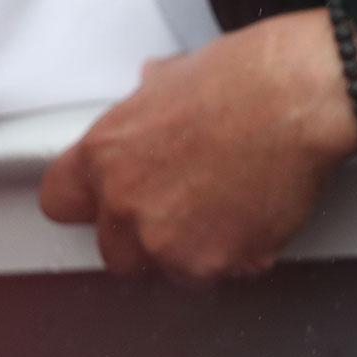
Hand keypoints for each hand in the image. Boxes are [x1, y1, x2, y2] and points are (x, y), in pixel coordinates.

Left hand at [40, 9, 356, 281]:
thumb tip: (152, 102)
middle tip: (183, 215)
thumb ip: (145, 113)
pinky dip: (241, 257)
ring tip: (230, 213)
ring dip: (197, 253)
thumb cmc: (243, 84)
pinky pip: (223, 275)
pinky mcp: (216, 266)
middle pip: (117, 255)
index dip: (93, 209)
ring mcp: (168, 243)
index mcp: (102, 157)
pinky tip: (257, 218)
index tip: (110, 208)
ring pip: (172, 271)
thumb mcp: (169, 82)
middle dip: (147, 243)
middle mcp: (126, 207)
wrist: (295, 104)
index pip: (60, 204)